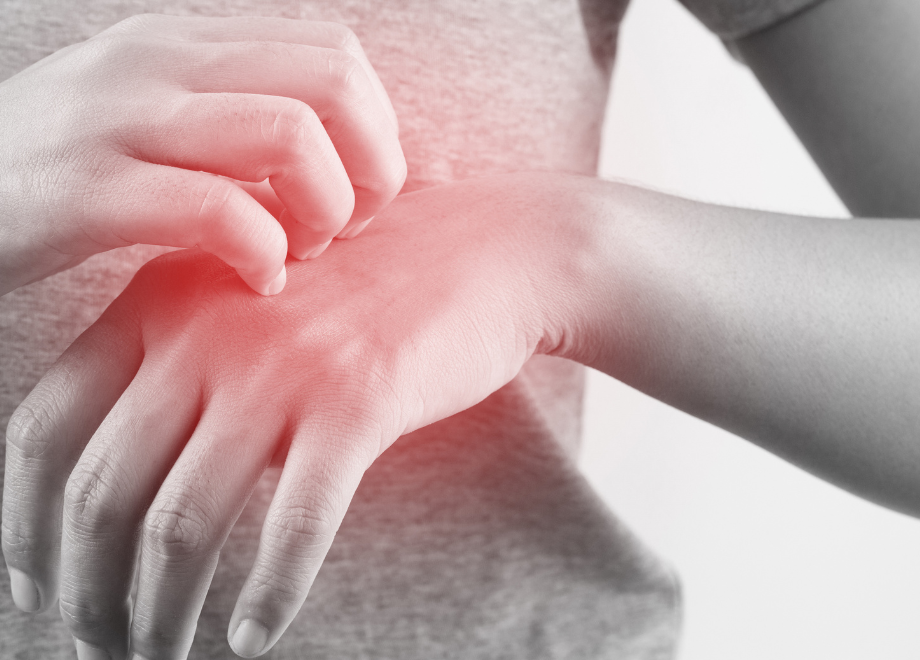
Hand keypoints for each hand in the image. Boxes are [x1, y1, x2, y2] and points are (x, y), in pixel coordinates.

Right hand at [0, 14, 405, 296]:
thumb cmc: (67, 175)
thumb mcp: (155, 122)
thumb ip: (238, 118)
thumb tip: (346, 152)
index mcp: (185, 44)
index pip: (337, 54)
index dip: (375, 130)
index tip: (358, 192)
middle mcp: (158, 64)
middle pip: (333, 85)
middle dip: (371, 170)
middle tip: (346, 228)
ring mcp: (118, 120)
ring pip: (290, 136)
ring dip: (324, 211)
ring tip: (299, 253)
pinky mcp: (85, 193)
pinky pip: (221, 213)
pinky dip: (264, 256)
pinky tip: (256, 281)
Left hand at [1, 172, 598, 658]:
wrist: (485, 245)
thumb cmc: (369, 276)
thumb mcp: (252, 289)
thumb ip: (181, 349)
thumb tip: (124, 464)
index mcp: (161, 301)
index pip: (45, 426)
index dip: (22, 521)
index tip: (33, 585)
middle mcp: (205, 333)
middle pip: (102, 491)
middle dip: (87, 589)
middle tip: (101, 645)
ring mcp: (281, 368)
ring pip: (181, 523)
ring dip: (161, 611)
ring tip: (164, 656)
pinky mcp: (357, 405)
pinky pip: (292, 527)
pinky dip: (267, 595)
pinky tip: (253, 635)